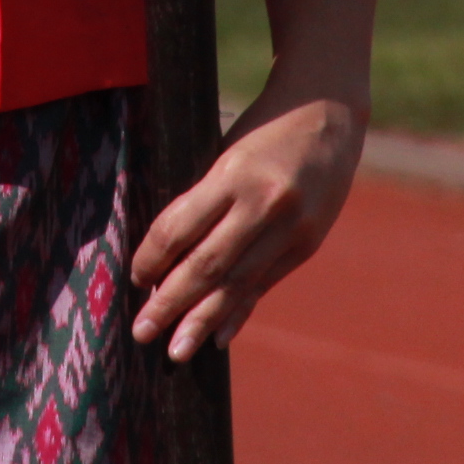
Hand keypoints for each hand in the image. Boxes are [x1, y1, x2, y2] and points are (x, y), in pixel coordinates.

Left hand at [127, 74, 366, 360]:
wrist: (329, 112)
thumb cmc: (263, 128)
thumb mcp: (227, 151)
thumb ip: (204, 198)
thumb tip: (168, 257)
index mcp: (234, 173)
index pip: (181, 227)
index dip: (153, 257)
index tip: (134, 279)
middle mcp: (265, 204)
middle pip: (207, 264)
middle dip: (171, 302)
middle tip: (142, 332)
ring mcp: (292, 228)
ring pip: (237, 283)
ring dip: (202, 320)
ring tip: (176, 351)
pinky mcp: (308, 243)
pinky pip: (266, 283)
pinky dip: (239, 311)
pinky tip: (217, 337)